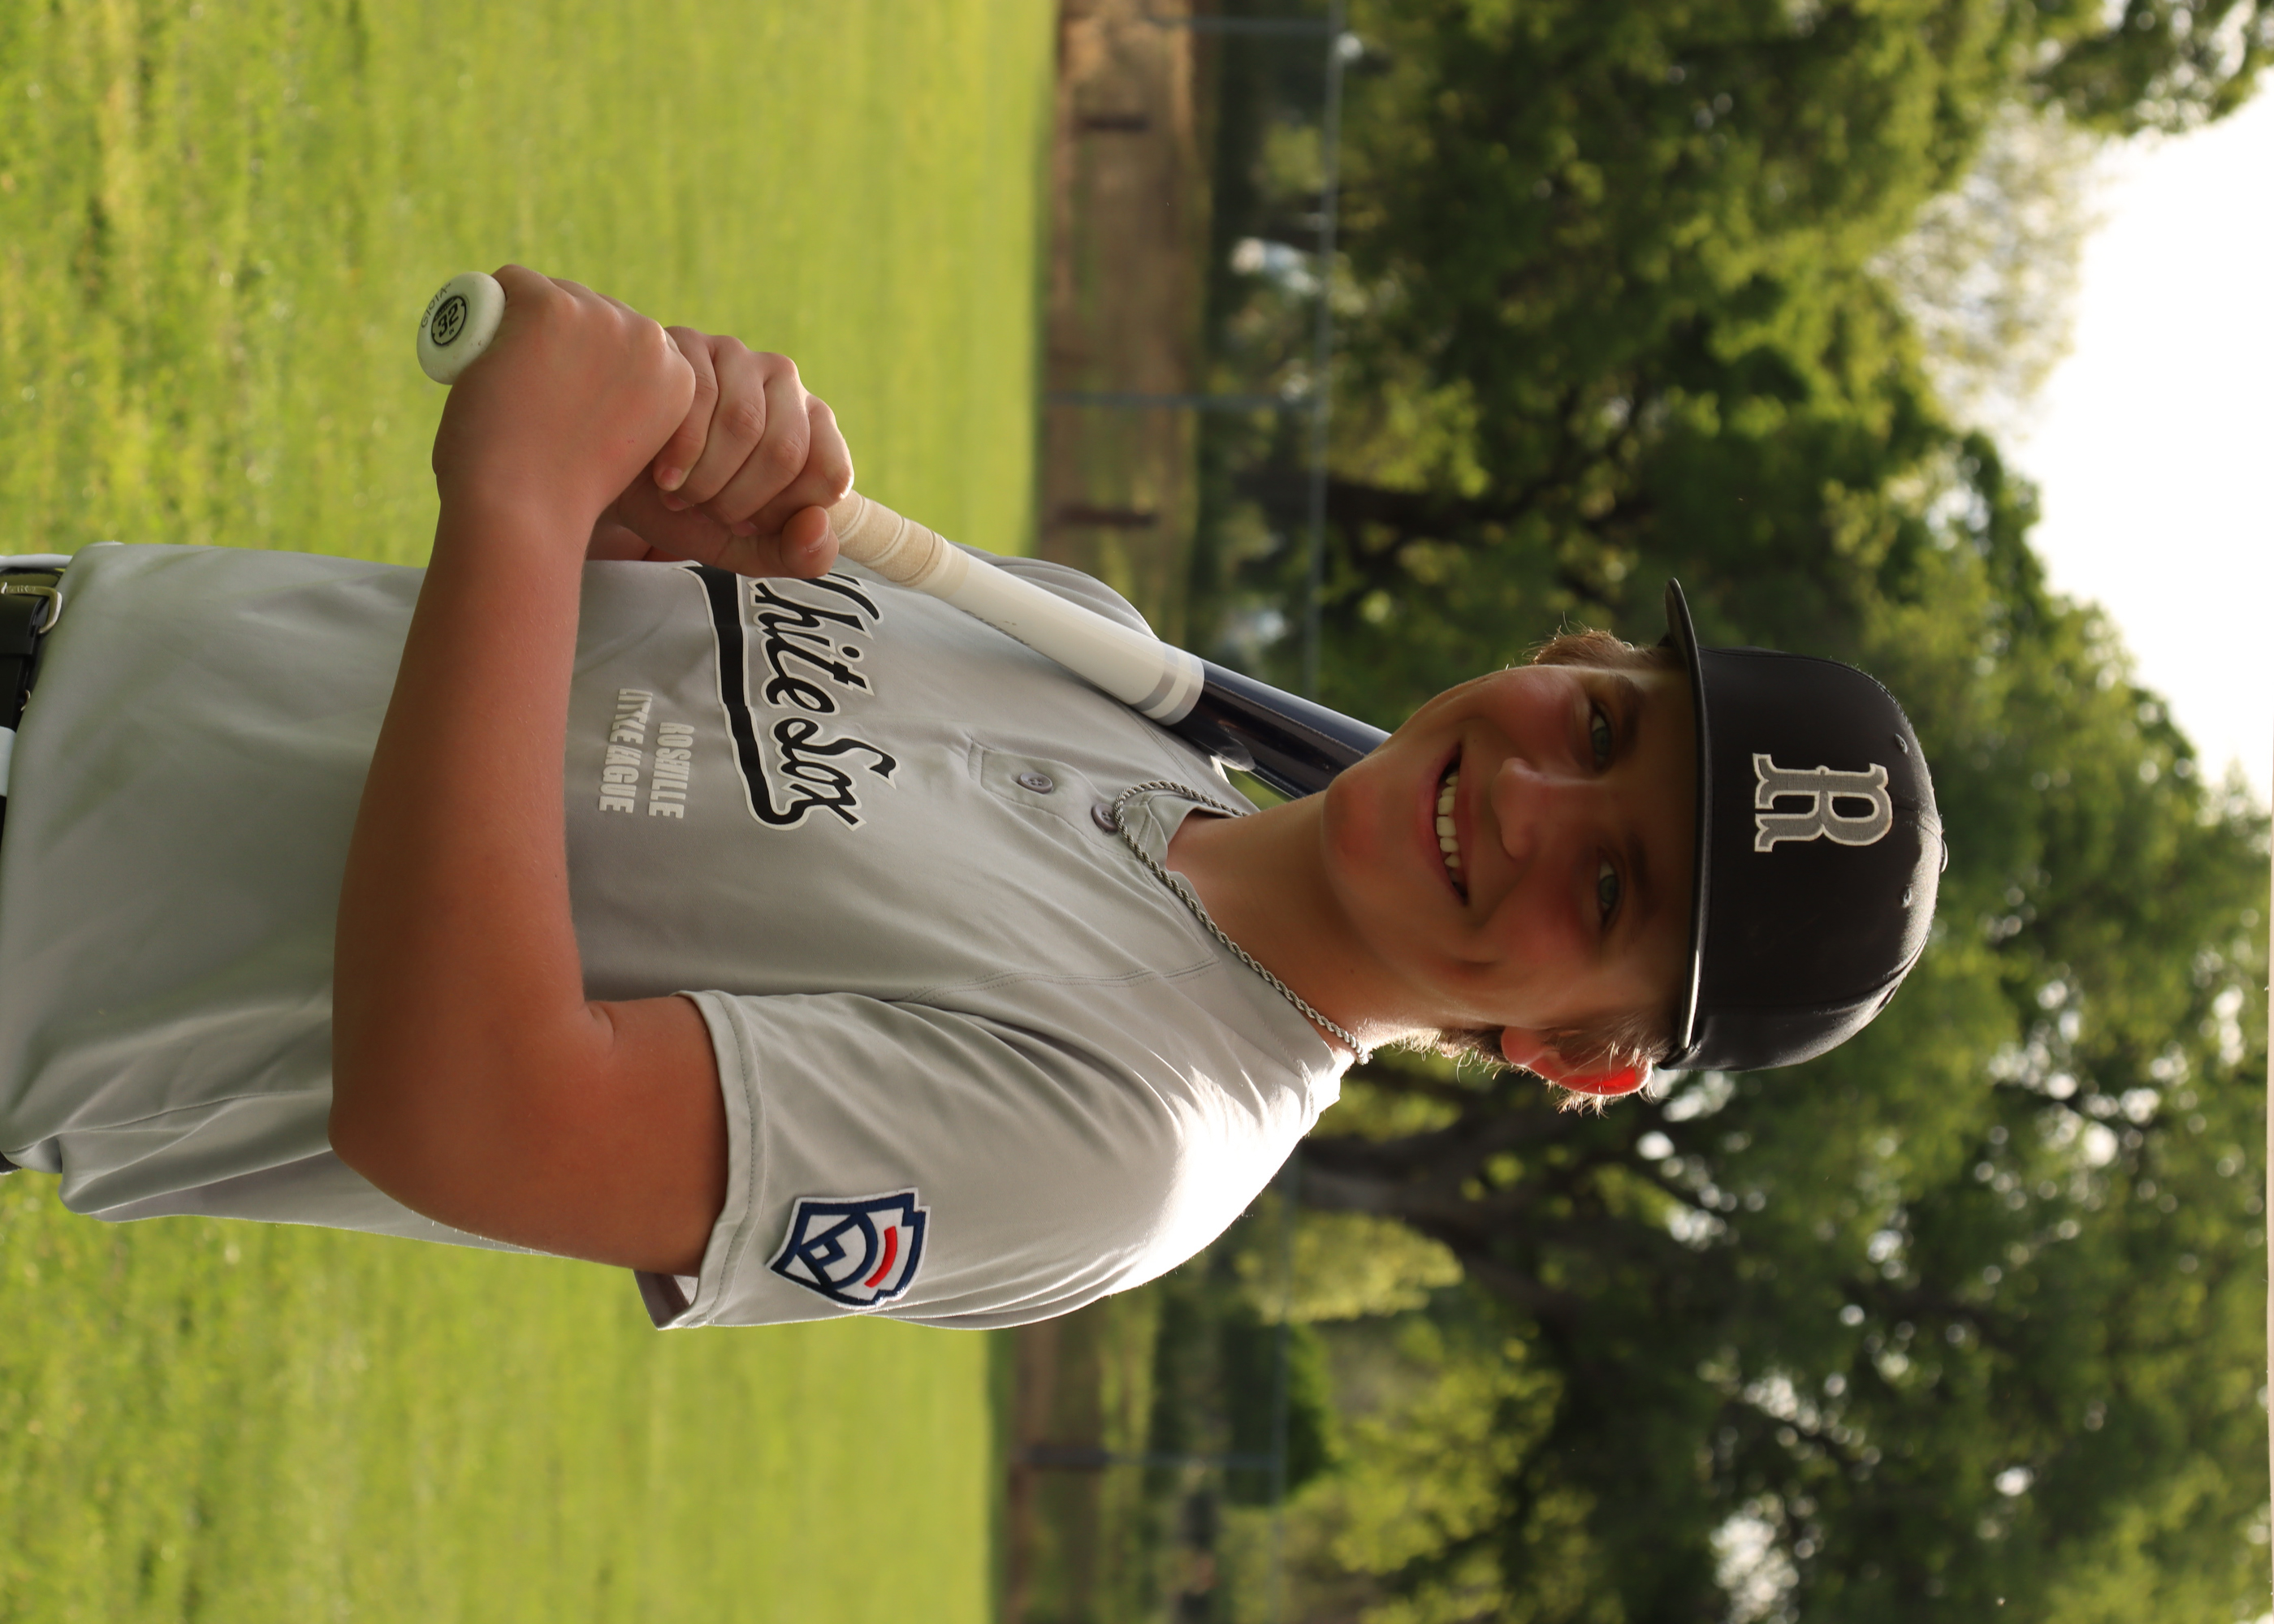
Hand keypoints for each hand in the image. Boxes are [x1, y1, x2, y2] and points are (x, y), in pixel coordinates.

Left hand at [430, 266, 694, 533]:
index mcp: (677, 379)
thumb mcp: (621, 444)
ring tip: (505, 377)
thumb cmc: (562, 498)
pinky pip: (513, 282)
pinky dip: (489, 310)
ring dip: (525, 325)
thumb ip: (620, 405)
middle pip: (593, 309)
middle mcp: (651, 343)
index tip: (562, 395)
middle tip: (527, 390)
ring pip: (554, 294)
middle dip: (559, 339)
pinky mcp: (553, 307)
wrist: (527, 510)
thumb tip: (582, 379)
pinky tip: (483, 351)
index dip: (588, 359)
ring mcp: (602, 319)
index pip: (628, 340)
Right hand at [587, 330, 853, 577]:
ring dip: (706, 477)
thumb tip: (818, 524)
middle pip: (785, 450)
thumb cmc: (684, 508)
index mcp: (814, 429)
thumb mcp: (743, 545)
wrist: (612, 478)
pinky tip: (662, 472)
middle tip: (705, 509)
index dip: (783, 513)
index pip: (831, 475)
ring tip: (680, 491)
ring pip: (744, 422)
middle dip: (738, 500)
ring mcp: (739, 356)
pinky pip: (700, 398)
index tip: (747, 523)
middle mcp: (786, 383)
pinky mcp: (689, 343)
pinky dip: (679, 452)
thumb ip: (797, 555)